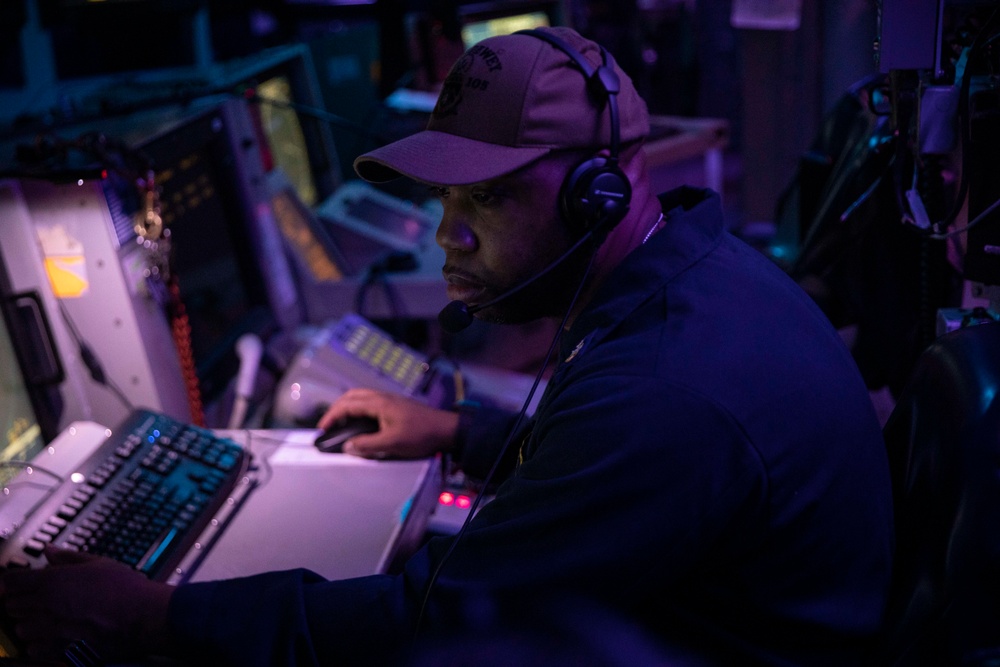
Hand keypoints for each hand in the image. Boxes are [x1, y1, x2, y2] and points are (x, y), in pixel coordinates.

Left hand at [0, 547, 173, 663]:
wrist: (143, 617)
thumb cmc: (126, 589)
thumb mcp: (99, 563)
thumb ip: (68, 557)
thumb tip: (49, 550)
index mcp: (54, 581)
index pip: (12, 581)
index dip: (13, 580)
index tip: (19, 582)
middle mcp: (47, 605)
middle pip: (12, 604)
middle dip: (20, 600)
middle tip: (36, 597)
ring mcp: (52, 629)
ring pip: (20, 628)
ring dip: (28, 623)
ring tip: (45, 618)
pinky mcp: (60, 648)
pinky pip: (32, 649)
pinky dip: (37, 643)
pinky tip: (51, 635)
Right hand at [317, 388, 458, 459]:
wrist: (446, 429)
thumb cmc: (421, 435)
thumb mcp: (392, 443)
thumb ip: (367, 445)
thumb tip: (347, 447)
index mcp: (378, 403)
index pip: (347, 405)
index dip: (331, 417)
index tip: (321, 430)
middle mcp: (382, 397)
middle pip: (351, 396)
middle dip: (335, 409)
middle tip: (327, 426)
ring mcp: (389, 400)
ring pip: (360, 397)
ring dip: (346, 408)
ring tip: (340, 424)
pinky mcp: (395, 406)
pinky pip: (369, 402)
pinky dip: (357, 409)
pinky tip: (358, 423)